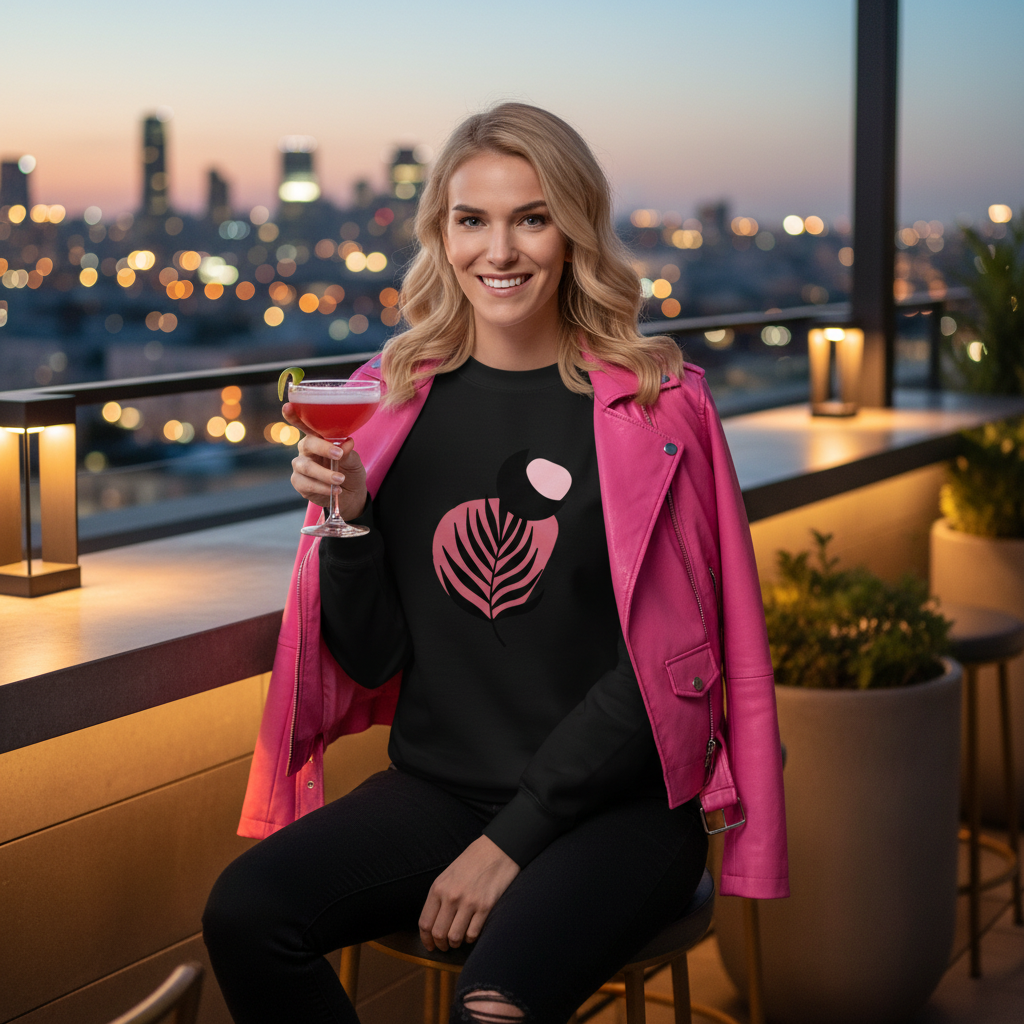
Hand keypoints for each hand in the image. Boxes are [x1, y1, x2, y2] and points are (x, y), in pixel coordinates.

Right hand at [283, 402, 367, 518]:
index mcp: (317, 438)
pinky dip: (322, 487)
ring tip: (340, 479)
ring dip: (324, 474)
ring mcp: (301, 466)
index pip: (305, 424)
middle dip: (323, 448)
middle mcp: (306, 450)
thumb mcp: (354, 460)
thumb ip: (348, 452)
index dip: (294, 415)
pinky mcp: (299, 483)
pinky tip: (334, 490)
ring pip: (306, 467)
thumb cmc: (349, 470)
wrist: (351, 494)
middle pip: (307, 444)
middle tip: (338, 455)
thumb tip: (347, 443)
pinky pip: (306, 483)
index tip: (288, 406)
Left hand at [419, 835, 520, 951]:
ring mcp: (469, 902)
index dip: (426, 939)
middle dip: (441, 945)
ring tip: (459, 940)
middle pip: (439, 933)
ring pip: (455, 938)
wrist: (497, 849)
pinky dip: (470, 938)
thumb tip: (434, 923)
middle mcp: (451, 896)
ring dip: (456, 943)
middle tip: (445, 946)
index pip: (425, 923)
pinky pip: (473, 934)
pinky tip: (471, 932)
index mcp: (438, 887)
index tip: (430, 945)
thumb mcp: (448, 875)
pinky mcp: (485, 907)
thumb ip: (440, 897)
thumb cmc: (472, 862)